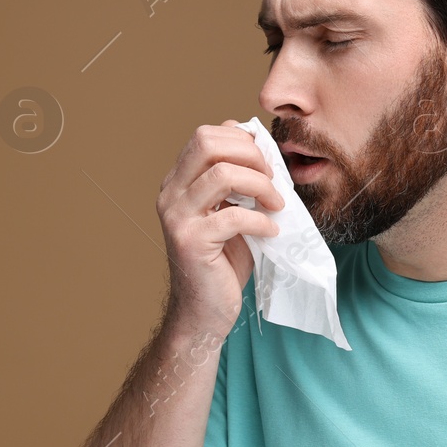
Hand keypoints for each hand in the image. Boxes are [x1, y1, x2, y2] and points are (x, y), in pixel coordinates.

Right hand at [156, 119, 284, 340]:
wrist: (204, 311)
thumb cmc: (222, 262)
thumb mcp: (230, 211)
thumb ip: (237, 181)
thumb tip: (260, 147)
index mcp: (178, 182)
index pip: (206, 135)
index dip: (242, 140)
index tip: (267, 163)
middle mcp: (170, 193)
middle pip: (207, 142)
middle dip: (250, 154)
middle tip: (273, 178)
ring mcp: (177, 216)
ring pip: (222, 173)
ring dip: (260, 184)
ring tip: (276, 204)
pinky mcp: (190, 241)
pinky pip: (233, 216)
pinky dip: (261, 220)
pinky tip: (271, 232)